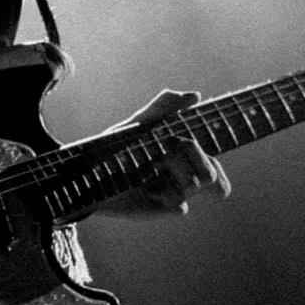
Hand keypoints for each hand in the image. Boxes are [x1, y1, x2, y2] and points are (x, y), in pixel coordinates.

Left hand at [91, 89, 231, 218]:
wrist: (91, 174)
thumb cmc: (114, 147)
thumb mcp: (138, 124)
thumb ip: (164, 107)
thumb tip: (195, 95)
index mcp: (182, 158)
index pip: (213, 163)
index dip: (211, 158)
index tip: (191, 142)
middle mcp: (182, 177)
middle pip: (210, 173)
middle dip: (188, 155)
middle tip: (163, 150)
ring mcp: (174, 194)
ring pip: (195, 186)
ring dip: (173, 172)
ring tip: (151, 168)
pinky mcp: (164, 208)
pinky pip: (181, 206)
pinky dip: (164, 194)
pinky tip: (147, 190)